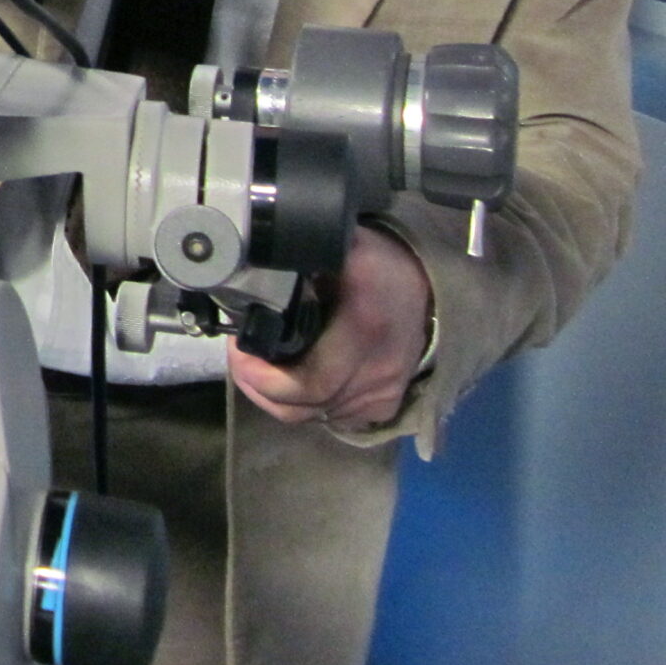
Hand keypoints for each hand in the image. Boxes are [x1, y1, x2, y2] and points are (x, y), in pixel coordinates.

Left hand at [229, 225, 432, 428]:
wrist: (426, 287)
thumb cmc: (378, 263)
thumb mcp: (342, 245)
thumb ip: (303, 250)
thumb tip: (260, 250)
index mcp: (364, 329)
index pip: (308, 382)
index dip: (262, 377)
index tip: (239, 349)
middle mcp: (378, 371)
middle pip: (304, 405)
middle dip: (260, 387)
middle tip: (241, 359)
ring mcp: (385, 393)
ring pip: (315, 416)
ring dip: (279, 397)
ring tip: (260, 366)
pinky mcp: (386, 405)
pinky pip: (333, 418)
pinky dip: (307, 405)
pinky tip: (292, 378)